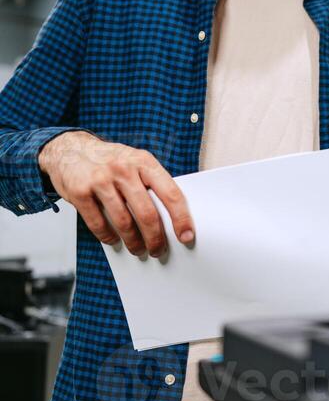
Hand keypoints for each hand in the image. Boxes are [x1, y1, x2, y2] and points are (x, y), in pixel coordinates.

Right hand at [38, 131, 193, 256]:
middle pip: (147, 214)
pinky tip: (114, 240)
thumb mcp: (135, 162)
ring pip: (124, 223)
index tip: (186, 236)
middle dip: (155, 239)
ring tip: (138, 249)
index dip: (181, 218)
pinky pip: (98, 224)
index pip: (171, 193)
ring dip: (133, 242)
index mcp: (144, 162)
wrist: (70, 149)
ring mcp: (100, 180)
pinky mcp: (80, 191)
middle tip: (158, 250)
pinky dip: (108, 237)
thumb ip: (151, 184)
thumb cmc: (110, 161)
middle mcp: (124, 169)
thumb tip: (170, 220)